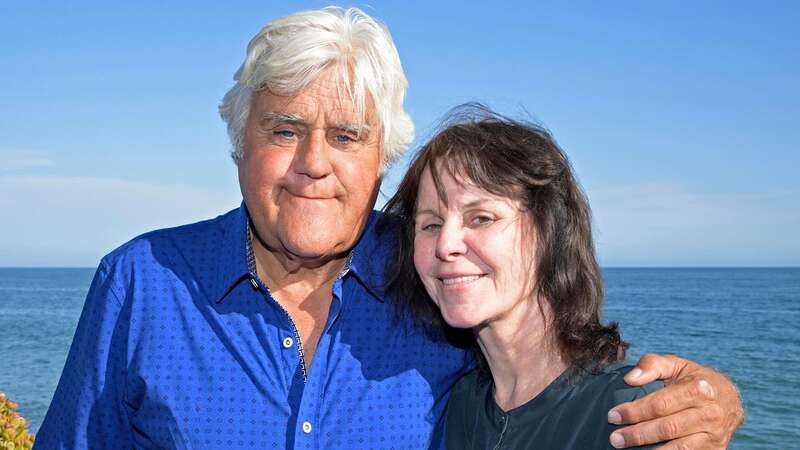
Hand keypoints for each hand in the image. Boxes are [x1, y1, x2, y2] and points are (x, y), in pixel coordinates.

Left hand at [607, 354, 743, 448]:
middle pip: (668, 428)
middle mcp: (709, 414)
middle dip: (637, 434)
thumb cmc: (694, 379)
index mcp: (699, 389)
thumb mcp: (676, 365)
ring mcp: (714, 435)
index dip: (635, 411)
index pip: (660, 404)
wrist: (730, 400)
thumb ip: (652, 365)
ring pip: (678, 448)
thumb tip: (630, 378)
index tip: (613, 416)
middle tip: (615, 438)